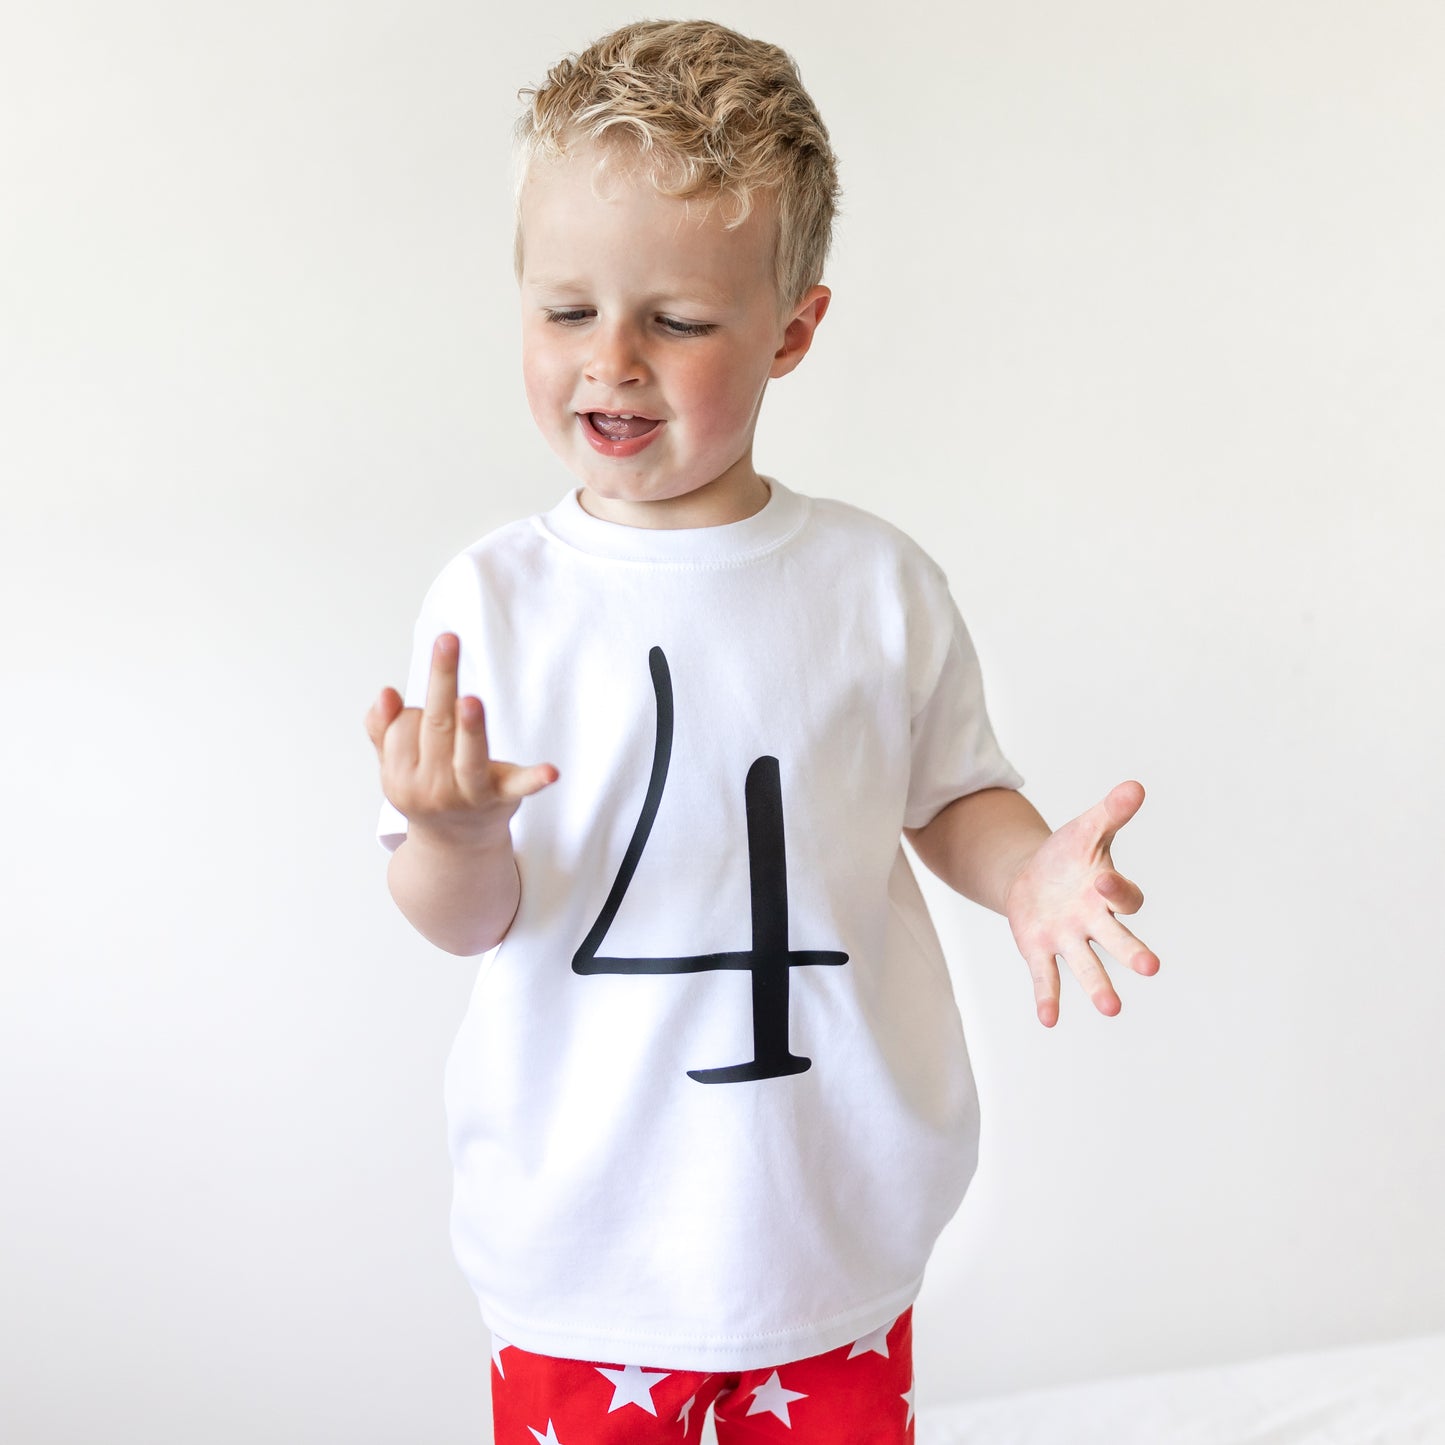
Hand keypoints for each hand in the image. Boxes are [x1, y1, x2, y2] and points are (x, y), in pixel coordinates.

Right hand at [364, 632, 557, 846]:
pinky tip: (550, 772)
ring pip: (468, 755)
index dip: (415, 713)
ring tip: (471, 702)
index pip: (407, 725)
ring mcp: (468, 795)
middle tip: (447, 641)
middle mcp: (432, 787)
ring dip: (470, 729)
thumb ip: (383, 729)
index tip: (424, 722)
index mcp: (401, 777)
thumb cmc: (427, 790)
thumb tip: (386, 693)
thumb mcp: (395, 766)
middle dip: (441, 682)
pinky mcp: (503, 798)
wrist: (456, 848)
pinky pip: (518, 788)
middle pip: (435, 727)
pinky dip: (534, 780)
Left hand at [1001, 780, 1158, 1027]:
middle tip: (1150, 967)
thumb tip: (1135, 786)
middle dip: (1131, 952)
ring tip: (1111, 1009)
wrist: (1032, 877)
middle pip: (1118, 940)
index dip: (1116, 891)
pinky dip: (1048, 997)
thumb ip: (1110, 813)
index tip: (1103, 881)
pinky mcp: (1042, 951)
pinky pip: (1047, 977)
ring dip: (1099, 987)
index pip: (1124, 897)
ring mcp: (1070, 939)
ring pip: (1088, 966)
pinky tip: (1047, 1020)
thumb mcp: (1085, 829)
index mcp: (1108, 892)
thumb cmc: (1068, 854)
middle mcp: (1095, 922)